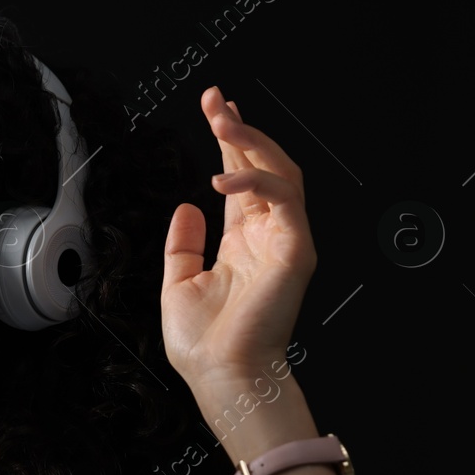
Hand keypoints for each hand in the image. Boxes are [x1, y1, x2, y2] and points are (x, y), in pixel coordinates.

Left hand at [161, 87, 315, 400]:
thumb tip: (186, 208)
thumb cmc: (205, 343)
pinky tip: (222, 177)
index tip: (215, 106)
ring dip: (252, 140)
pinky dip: (256, 181)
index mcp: (242, 239)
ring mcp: (285, 239)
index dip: (230, 140)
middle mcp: (267, 234)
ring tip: (222, 119)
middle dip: (240, 127)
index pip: (242, 176)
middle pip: (263, 164)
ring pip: (282, 171)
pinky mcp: (296, 249)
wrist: (223, 375)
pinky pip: (284, 199)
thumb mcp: (179, 283)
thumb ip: (183, 244)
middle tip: (217, 99)